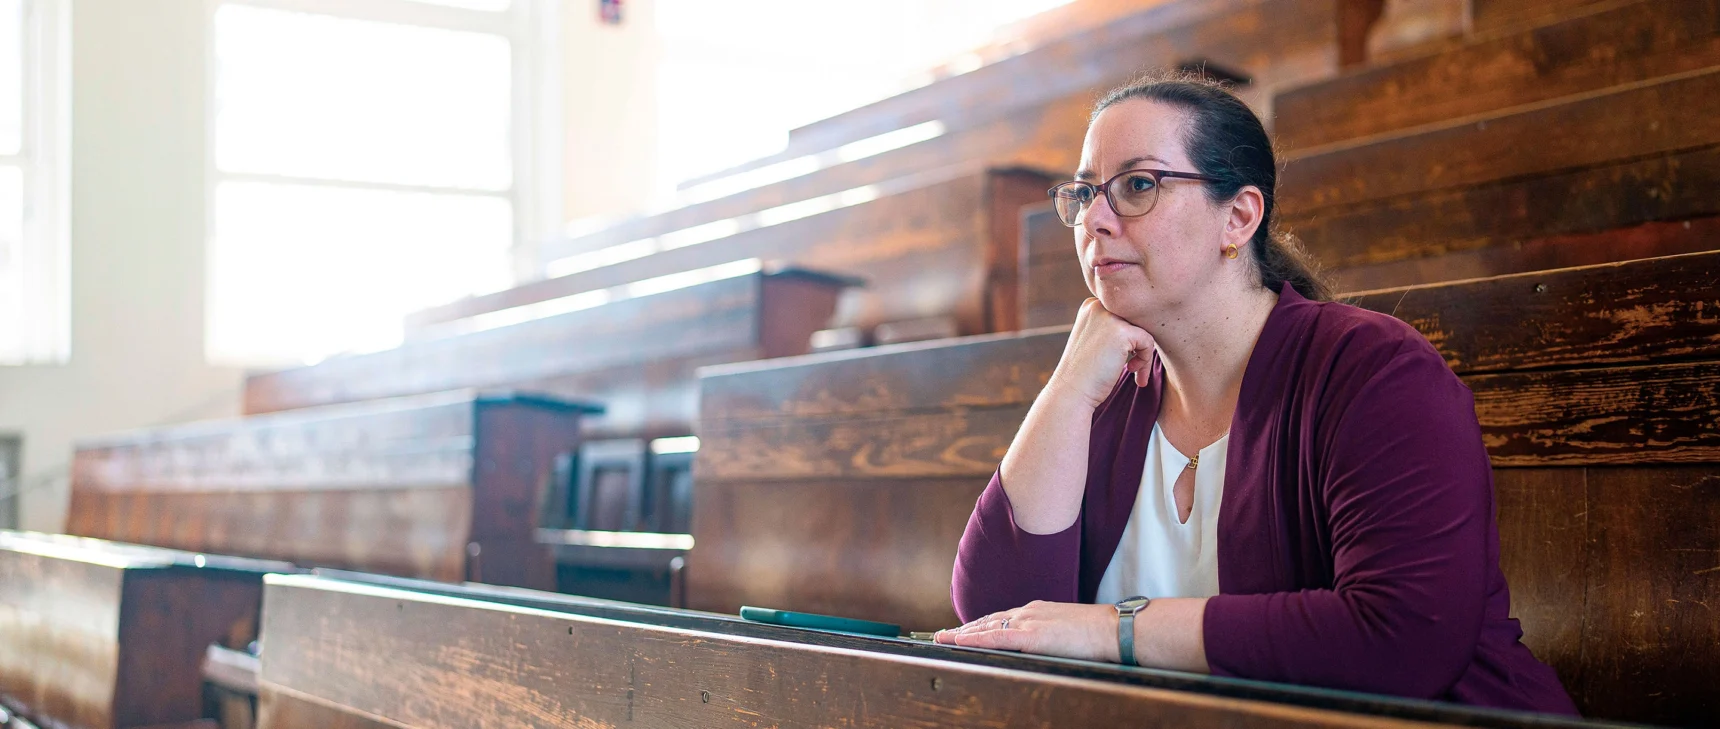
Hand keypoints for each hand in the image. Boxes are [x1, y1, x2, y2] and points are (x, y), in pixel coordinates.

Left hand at [932, 600, 1119, 662]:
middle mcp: (1030, 612)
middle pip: (989, 620)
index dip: (982, 624)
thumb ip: (1052, 636)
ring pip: (987, 627)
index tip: (966, 628)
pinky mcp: (1031, 636)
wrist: (1115, 629)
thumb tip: (1045, 647)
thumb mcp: (1070, 631)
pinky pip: (996, 637)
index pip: (1003, 617)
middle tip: (944, 633)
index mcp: (1039, 611)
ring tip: (943, 638)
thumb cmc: (1100, 634)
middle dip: (966, 627)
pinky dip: (975, 638)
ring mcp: (1029, 621)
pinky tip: (960, 640)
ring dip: (963, 633)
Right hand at [1048, 298, 1154, 409]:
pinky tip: (1131, 371)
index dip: (1129, 337)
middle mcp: (1098, 306)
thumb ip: (1113, 328)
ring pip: (1144, 330)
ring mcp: (1109, 318)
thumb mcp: (1095, 340)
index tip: (1124, 358)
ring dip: (1144, 354)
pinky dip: (1145, 360)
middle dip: (1138, 345)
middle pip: (1136, 320)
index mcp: (1091, 305)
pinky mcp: (1121, 332)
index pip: (1125, 313)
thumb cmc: (1085, 372)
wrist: (1072, 391)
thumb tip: (1145, 325)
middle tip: (1132, 367)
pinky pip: (1148, 342)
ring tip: (1133, 372)